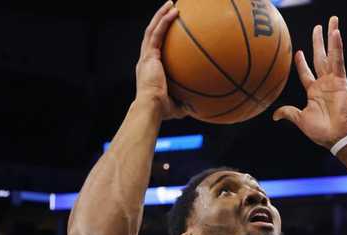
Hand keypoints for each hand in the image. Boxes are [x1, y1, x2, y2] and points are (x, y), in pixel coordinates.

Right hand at [135, 1, 186, 119]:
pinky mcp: (149, 55)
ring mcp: (146, 56)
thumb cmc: (162, 111)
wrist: (151, 108)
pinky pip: (157, 32)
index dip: (160, 39)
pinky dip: (164, 20)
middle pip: (151, 35)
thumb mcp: (178, 107)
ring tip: (171, 3)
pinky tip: (174, 10)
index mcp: (150, 70)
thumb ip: (188, 104)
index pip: (154, 50)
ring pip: (152, 29)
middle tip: (170, 9)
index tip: (171, 32)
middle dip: (160, 20)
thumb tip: (201, 108)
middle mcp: (146, 61)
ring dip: (161, 15)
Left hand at [273, 16, 346, 149]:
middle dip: (318, 42)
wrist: (337, 137)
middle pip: (320, 57)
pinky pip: (338, 60)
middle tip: (318, 27)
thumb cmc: (321, 132)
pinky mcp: (341, 81)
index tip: (298, 53)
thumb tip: (275, 116)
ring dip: (331, 37)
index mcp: (314, 92)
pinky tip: (336, 33)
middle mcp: (324, 83)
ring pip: (331, 54)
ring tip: (332, 21)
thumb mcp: (300, 120)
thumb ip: (289, 113)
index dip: (301, 63)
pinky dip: (337, 47)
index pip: (306, 73)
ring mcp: (333, 81)